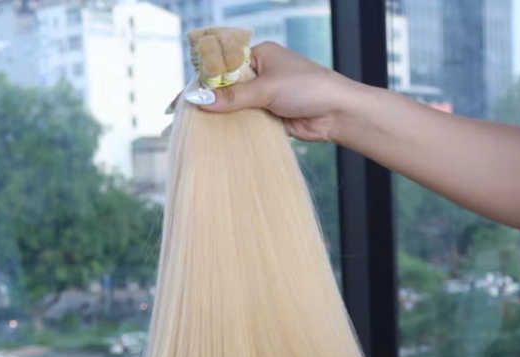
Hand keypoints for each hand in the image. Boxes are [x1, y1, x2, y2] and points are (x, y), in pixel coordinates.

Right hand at [189, 42, 356, 142]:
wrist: (336, 113)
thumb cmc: (308, 88)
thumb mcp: (266, 88)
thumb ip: (233, 96)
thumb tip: (201, 100)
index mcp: (258, 55)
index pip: (222, 66)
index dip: (201, 82)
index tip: (182, 99)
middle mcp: (260, 74)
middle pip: (225, 88)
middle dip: (207, 102)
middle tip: (182, 118)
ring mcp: (264, 97)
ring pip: (234, 108)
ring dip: (219, 119)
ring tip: (195, 131)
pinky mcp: (269, 117)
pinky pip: (245, 122)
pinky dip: (233, 129)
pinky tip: (218, 138)